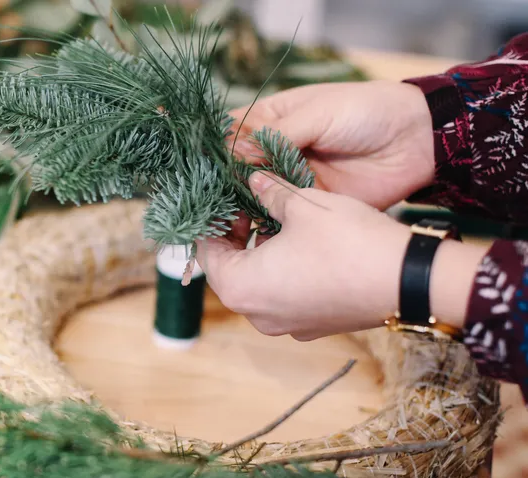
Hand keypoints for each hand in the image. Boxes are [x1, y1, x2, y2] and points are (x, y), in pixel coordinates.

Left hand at [196, 172, 483, 340]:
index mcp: (239, 287)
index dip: (212, 220)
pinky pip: (283, 295)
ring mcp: (285, 325)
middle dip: (236, 235)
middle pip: (230, 269)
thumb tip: (253, 178)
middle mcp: (255, 314)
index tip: (224, 197)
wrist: (408, 282)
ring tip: (275, 217)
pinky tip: (300, 241)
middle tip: (248, 202)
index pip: (206, 252)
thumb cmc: (347, 242)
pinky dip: (283, 270)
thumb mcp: (302, 205)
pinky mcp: (312, 325)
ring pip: (258, 282)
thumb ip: (269, 192)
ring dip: (260, 250)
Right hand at [229, 81, 434, 210]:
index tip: (200, 165)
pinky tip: (248, 227)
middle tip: (209, 196)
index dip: (216, 148)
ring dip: (240, 203)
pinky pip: (280, 213)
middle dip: (224, 181)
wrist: (416, 141)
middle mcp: (276, 149)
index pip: (232, 133)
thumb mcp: (319, 113)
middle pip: (238, 167)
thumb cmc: (367, 112)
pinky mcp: (308, 203)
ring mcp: (291, 178)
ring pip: (254, 193)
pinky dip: (264, 220)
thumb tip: (234, 153)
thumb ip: (277, 134)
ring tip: (225, 214)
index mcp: (274, 119)